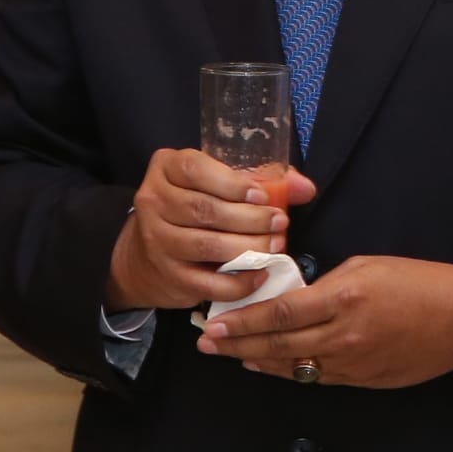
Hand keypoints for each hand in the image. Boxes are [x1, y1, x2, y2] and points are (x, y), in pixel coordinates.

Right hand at [107, 148, 316, 312]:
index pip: (195, 170)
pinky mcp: (168, 276)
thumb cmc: (193, 207)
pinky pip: (207, 283)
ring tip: (275, 247)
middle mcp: (154, 201)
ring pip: (206, 245)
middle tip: (280, 223)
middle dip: (249, 218)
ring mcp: (157, 241)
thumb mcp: (216, 182)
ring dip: (247, 248)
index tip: (262, 196)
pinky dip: (238, 282)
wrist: (147, 254)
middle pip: (204, 210)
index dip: (232, 183)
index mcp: (167, 168)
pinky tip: (259, 275)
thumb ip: (261, 179)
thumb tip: (305, 187)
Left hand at [201, 255, 452, 389]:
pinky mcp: (362, 380)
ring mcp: (352, 363)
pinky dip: (289, 371)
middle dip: (237, 344)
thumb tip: (293, 295)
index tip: (216, 324)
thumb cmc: (418, 283)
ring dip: (258, 360)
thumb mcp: (367, 266)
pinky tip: (272, 364)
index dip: (244, 321)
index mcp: (343, 299)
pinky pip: (316, 377)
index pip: (280, 313)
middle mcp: (342, 335)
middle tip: (208, 345)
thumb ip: (326, 283)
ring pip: (292, 366)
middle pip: (278, 344)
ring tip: (233, 354)